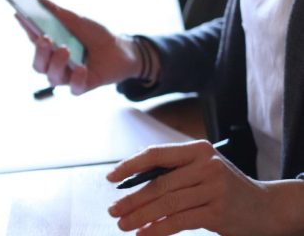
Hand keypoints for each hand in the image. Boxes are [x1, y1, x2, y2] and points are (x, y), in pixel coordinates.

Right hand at [13, 0, 141, 94]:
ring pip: (53, 77)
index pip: (33, 39)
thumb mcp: (78, 21)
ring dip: (57, 63)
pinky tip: (81, 68)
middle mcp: (55, 65)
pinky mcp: (84, 85)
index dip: (26, 28)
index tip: (21, 14)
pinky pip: (75, 88)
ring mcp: (68, 76)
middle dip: (40, 52)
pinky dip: (76, 78)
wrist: (122, 50)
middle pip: (39, 64)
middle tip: (45, 39)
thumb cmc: (95, 35)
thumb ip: (58, 13)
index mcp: (50, 48)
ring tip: (65, 49)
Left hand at [106, 141, 277, 235]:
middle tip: (114, 210)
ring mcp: (214, 188)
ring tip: (124, 224)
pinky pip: (179, 221)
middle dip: (131, 199)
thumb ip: (172, 170)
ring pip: (166, 203)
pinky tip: (144, 234)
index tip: (111, 178)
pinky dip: (157, 229)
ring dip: (140, 216)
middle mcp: (207, 166)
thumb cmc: (224, 186)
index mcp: (198, 150)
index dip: (129, 166)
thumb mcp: (201, 169)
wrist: (265, 206)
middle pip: (158, 184)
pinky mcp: (217, 211)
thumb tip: (130, 178)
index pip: (155, 154)